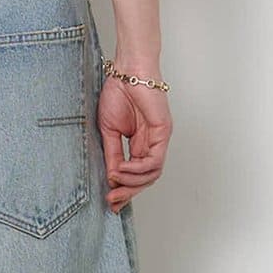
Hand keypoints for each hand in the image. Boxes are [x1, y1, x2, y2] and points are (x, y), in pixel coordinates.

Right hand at [98, 75, 171, 210]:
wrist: (126, 70)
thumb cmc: (118, 93)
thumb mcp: (109, 131)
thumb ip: (113, 154)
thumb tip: (112, 177)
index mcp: (140, 144)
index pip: (137, 175)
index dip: (124, 190)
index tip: (110, 202)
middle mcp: (152, 144)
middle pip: (146, 179)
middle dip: (129, 192)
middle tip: (113, 201)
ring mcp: (159, 139)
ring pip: (152, 174)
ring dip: (132, 182)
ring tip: (115, 180)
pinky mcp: (163, 132)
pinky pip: (154, 160)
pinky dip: (138, 169)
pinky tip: (123, 168)